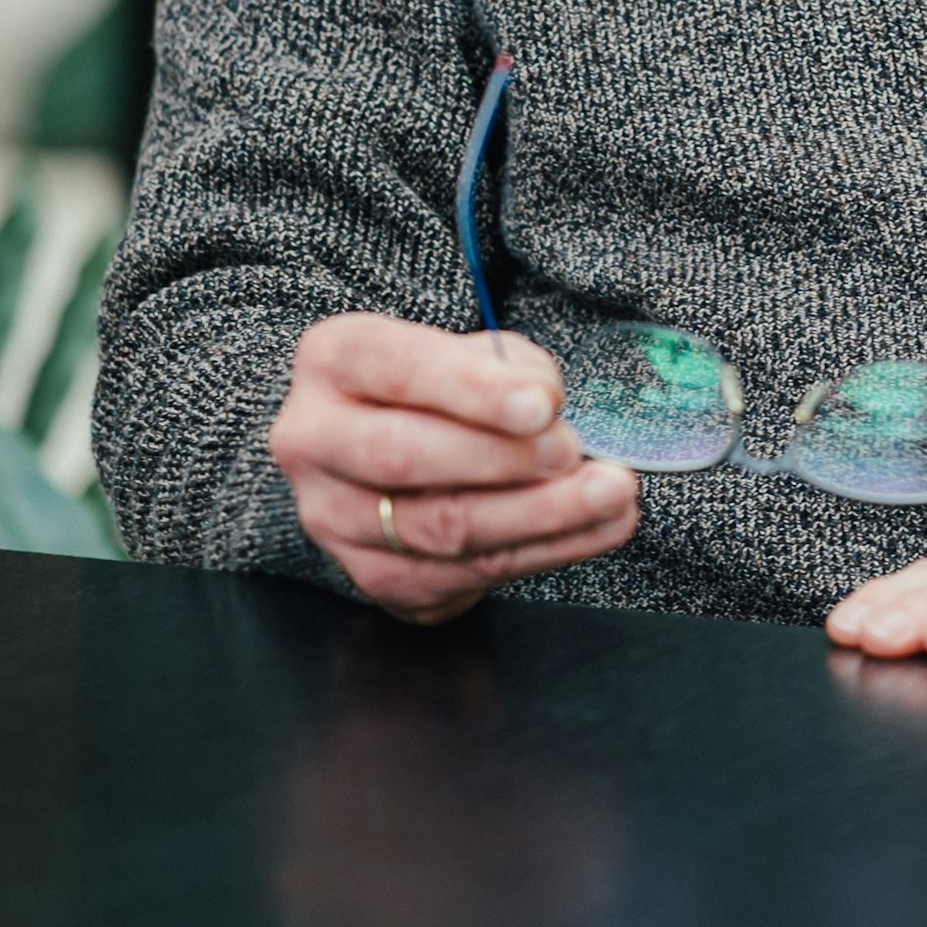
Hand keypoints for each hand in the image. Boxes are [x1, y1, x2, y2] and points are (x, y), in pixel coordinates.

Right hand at [270, 312, 639, 622]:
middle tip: (574, 451)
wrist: (392, 459)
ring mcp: (333, 515)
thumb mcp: (470, 352)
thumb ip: (507, 367)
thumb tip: (546, 404)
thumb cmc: (440, 389)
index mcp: (335, 359)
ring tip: (613, 494)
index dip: (473, 389)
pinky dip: (543, 550)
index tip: (542, 404)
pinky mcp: (372, 574)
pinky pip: (464, 572)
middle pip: (405, 455)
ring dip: (540, 513)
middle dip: (503, 457)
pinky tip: (596, 529)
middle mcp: (313, 438)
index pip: (400, 369)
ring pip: (440, 525)